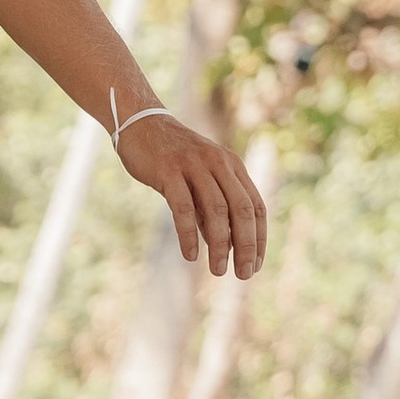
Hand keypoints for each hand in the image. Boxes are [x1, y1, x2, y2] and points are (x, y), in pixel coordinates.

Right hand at [116, 112, 268, 277]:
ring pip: (217, 210)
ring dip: (221, 245)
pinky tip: (191, 255)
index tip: (256, 265)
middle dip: (246, 246)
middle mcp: (218, 163)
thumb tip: (223, 246)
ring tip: (219, 270)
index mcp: (232, 166)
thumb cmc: (172, 159)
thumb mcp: (200, 180)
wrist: (140, 124)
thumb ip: (212, 209)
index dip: (259, 238)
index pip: (256, 207)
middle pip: (242, 210)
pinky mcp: (169, 170)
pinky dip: (189, 234)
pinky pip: (183, 207)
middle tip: (243, 274)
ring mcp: (194, 165)